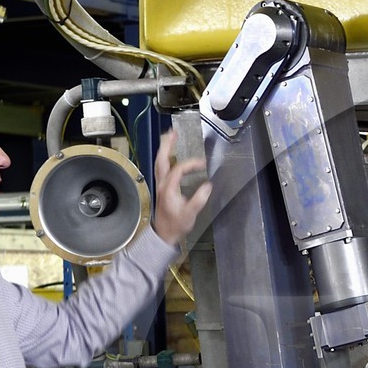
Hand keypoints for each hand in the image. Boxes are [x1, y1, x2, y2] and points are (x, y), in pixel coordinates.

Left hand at [151, 130, 210, 246]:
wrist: (163, 235)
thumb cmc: (175, 226)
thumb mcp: (190, 214)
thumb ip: (199, 199)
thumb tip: (208, 186)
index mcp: (168, 188)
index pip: (179, 169)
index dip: (191, 164)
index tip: (202, 164)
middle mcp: (162, 184)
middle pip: (162, 160)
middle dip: (167, 145)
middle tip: (172, 132)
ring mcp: (160, 186)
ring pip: (159, 163)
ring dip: (164, 150)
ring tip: (170, 138)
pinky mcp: (162, 188)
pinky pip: (161, 168)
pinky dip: (165, 159)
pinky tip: (170, 156)